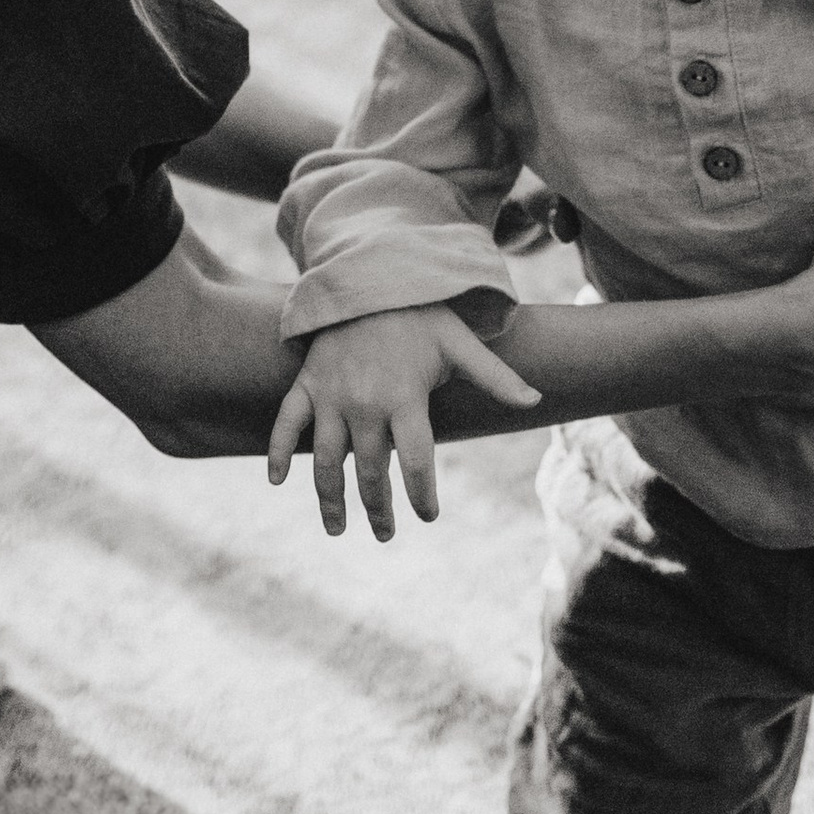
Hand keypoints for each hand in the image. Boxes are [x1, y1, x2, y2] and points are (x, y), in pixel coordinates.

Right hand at [267, 303, 540, 538]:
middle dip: (379, 508)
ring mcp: (330, 395)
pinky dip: (279, 452)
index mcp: (404, 398)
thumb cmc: (420, 317)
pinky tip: (277, 482)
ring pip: (326, 461)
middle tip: (386, 534)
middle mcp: (364, 402)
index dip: (423, 496)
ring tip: (339, 529)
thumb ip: (495, 376)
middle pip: (371, 471)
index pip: (417, 463)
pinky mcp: (306, 384)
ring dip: (330, 499)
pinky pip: (286, 424)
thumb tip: (536, 401)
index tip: (429, 516)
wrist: (369, 279)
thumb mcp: (460, 343)